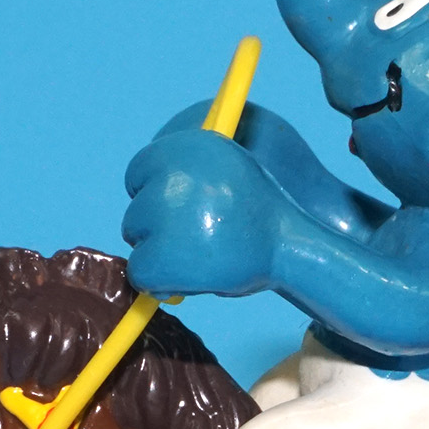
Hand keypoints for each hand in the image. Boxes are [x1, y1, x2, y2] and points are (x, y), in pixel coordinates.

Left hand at [121, 129, 278, 296]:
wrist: (293, 246)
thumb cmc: (264, 215)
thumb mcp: (228, 174)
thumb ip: (190, 179)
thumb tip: (148, 196)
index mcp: (190, 145)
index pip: (141, 170)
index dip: (155, 198)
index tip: (172, 217)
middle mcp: (176, 172)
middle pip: (138, 207)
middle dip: (157, 229)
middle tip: (194, 246)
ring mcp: (170, 211)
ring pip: (135, 237)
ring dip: (158, 253)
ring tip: (198, 262)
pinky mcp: (165, 252)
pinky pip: (140, 270)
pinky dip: (156, 282)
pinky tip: (182, 282)